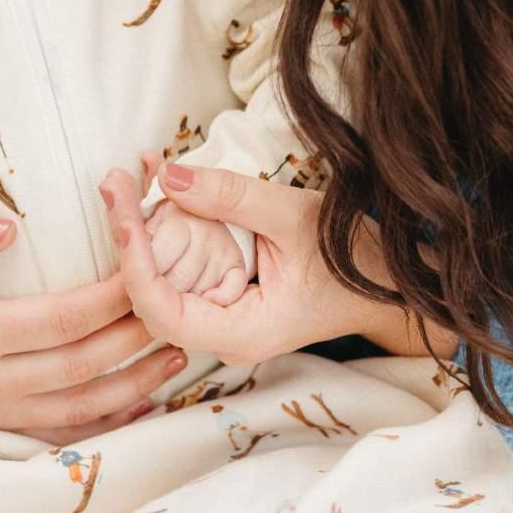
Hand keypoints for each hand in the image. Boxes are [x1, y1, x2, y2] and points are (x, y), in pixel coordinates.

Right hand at [0, 205, 188, 441]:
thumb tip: (6, 227)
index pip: (59, 320)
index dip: (110, 298)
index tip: (146, 270)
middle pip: (79, 367)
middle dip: (134, 339)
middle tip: (178, 308)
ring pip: (78, 409)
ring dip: (133, 385)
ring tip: (176, 353)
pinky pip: (61, 435)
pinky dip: (107, 422)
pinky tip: (143, 399)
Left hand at [100, 163, 458, 365]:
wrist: (397, 283)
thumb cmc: (357, 257)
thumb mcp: (296, 216)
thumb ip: (230, 197)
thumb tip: (166, 174)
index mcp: (241, 332)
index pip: (160, 308)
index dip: (132, 257)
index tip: (121, 204)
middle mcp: (224, 338)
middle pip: (150, 296)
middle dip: (128, 236)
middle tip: (116, 179)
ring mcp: (224, 323)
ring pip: (162, 283)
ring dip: (144, 229)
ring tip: (131, 177)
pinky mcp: (226, 302)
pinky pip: (184, 272)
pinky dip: (168, 232)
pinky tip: (160, 189)